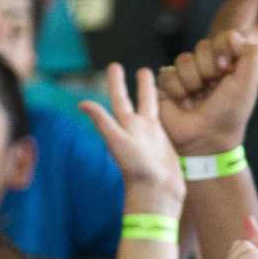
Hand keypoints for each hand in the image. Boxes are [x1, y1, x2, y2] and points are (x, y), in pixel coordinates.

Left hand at [79, 64, 184, 208]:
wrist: (157, 193)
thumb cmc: (136, 169)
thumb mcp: (117, 141)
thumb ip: (102, 121)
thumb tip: (81, 103)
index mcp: (126, 127)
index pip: (119, 99)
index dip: (116, 83)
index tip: (115, 65)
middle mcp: (139, 130)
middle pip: (137, 101)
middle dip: (138, 85)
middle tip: (142, 68)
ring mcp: (154, 138)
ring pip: (154, 110)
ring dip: (153, 95)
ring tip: (157, 82)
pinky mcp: (168, 146)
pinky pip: (169, 122)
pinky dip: (170, 111)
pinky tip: (175, 106)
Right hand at [156, 31, 257, 156]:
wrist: (204, 140)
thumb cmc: (228, 114)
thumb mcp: (248, 83)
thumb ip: (251, 54)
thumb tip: (233, 36)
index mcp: (228, 65)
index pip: (224, 38)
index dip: (223, 49)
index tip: (226, 69)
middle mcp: (208, 68)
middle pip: (203, 46)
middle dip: (208, 67)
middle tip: (211, 88)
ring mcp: (187, 76)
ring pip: (184, 59)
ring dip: (193, 81)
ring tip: (196, 99)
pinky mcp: (166, 86)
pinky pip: (168, 74)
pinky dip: (177, 90)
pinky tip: (182, 103)